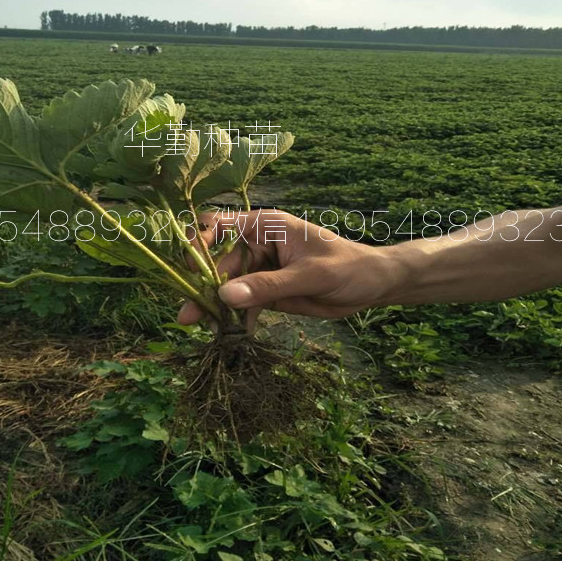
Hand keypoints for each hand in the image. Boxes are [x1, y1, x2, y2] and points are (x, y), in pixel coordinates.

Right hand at [177, 209, 399, 329]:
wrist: (373, 286)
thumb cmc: (347, 267)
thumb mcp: (309, 276)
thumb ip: (268, 285)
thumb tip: (224, 295)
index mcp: (265, 226)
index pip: (219, 225)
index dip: (199, 243)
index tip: (191, 270)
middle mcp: (257, 244)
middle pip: (217, 263)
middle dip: (203, 287)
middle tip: (188, 316)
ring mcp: (260, 268)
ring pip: (227, 286)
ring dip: (216, 307)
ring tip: (205, 329)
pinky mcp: (267, 291)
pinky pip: (244, 303)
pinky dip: (237, 318)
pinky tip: (234, 334)